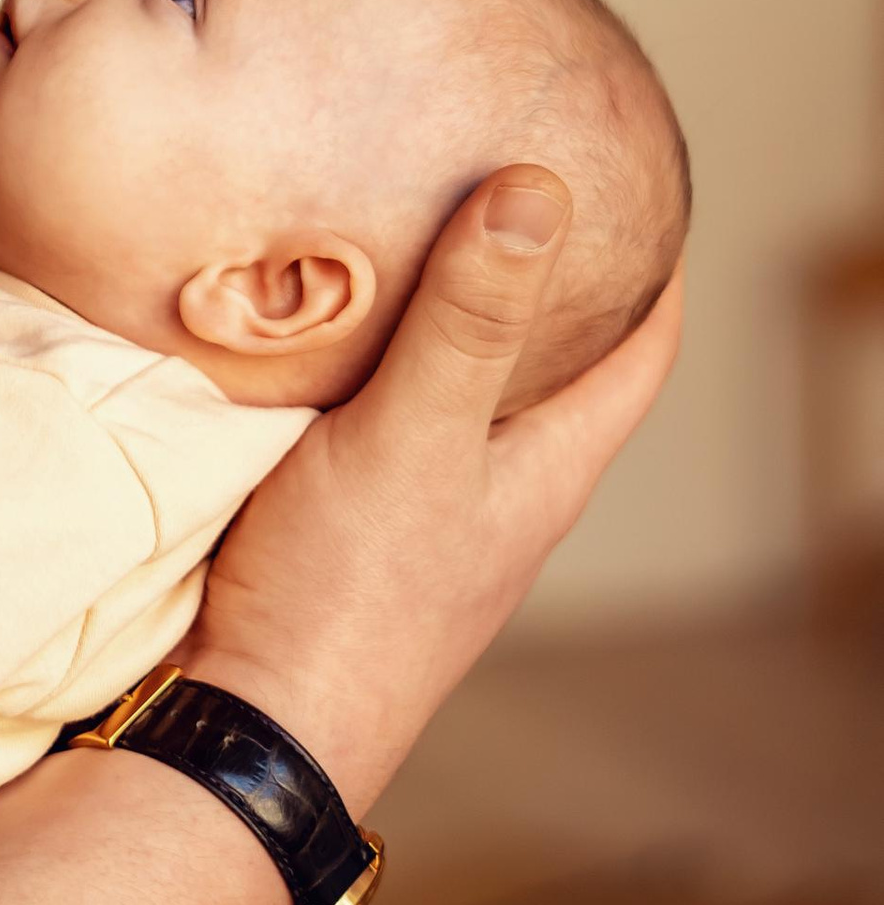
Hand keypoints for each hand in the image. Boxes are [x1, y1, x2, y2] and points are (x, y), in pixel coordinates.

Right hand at [182, 167, 682, 810]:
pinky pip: (365, 420)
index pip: (640, 353)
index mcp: (545, 470)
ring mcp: (416, 515)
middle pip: (545, 364)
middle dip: (537, 276)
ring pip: (449, 392)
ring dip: (438, 318)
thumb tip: (542, 190)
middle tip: (504, 179)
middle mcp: (492, 491)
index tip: (642, 186)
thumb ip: (471, 320)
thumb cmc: (349, 594)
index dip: (657, 270)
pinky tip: (306, 325)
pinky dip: (356, 362)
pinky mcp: (337, 526)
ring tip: (403, 225)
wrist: (247, 725)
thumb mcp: (415, 436)